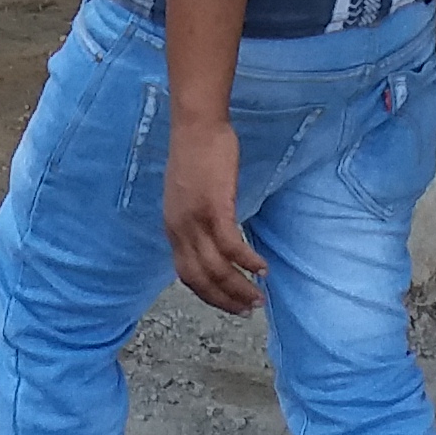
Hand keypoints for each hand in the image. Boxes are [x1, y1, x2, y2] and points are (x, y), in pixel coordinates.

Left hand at [161, 119, 261, 314]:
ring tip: (259, 296)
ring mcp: (195, 219)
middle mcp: (179, 229)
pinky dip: (247, 262)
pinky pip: (231, 246)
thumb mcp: (187, 195)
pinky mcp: (214, 207)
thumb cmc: (196, 154)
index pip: (187, 275)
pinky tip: (262, 269)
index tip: (229, 305)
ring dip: (239, 288)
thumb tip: (212, 240)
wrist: (196, 124)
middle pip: (200, 279)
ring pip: (216, 268)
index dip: (209, 295)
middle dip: (225, 300)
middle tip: (248, 310)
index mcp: (173, 227)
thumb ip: (195, 220)